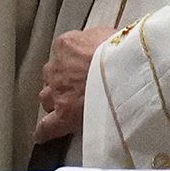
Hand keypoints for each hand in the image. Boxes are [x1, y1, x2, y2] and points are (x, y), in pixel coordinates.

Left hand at [34, 26, 117, 143]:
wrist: (125, 72)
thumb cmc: (123, 52)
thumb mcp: (112, 35)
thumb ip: (99, 40)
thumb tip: (103, 45)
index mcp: (67, 45)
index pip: (63, 51)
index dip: (72, 60)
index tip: (82, 65)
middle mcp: (57, 68)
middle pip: (53, 76)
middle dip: (62, 81)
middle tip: (78, 86)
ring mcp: (58, 93)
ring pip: (47, 98)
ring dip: (55, 101)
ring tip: (68, 107)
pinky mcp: (63, 116)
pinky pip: (47, 126)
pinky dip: (45, 131)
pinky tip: (44, 135)